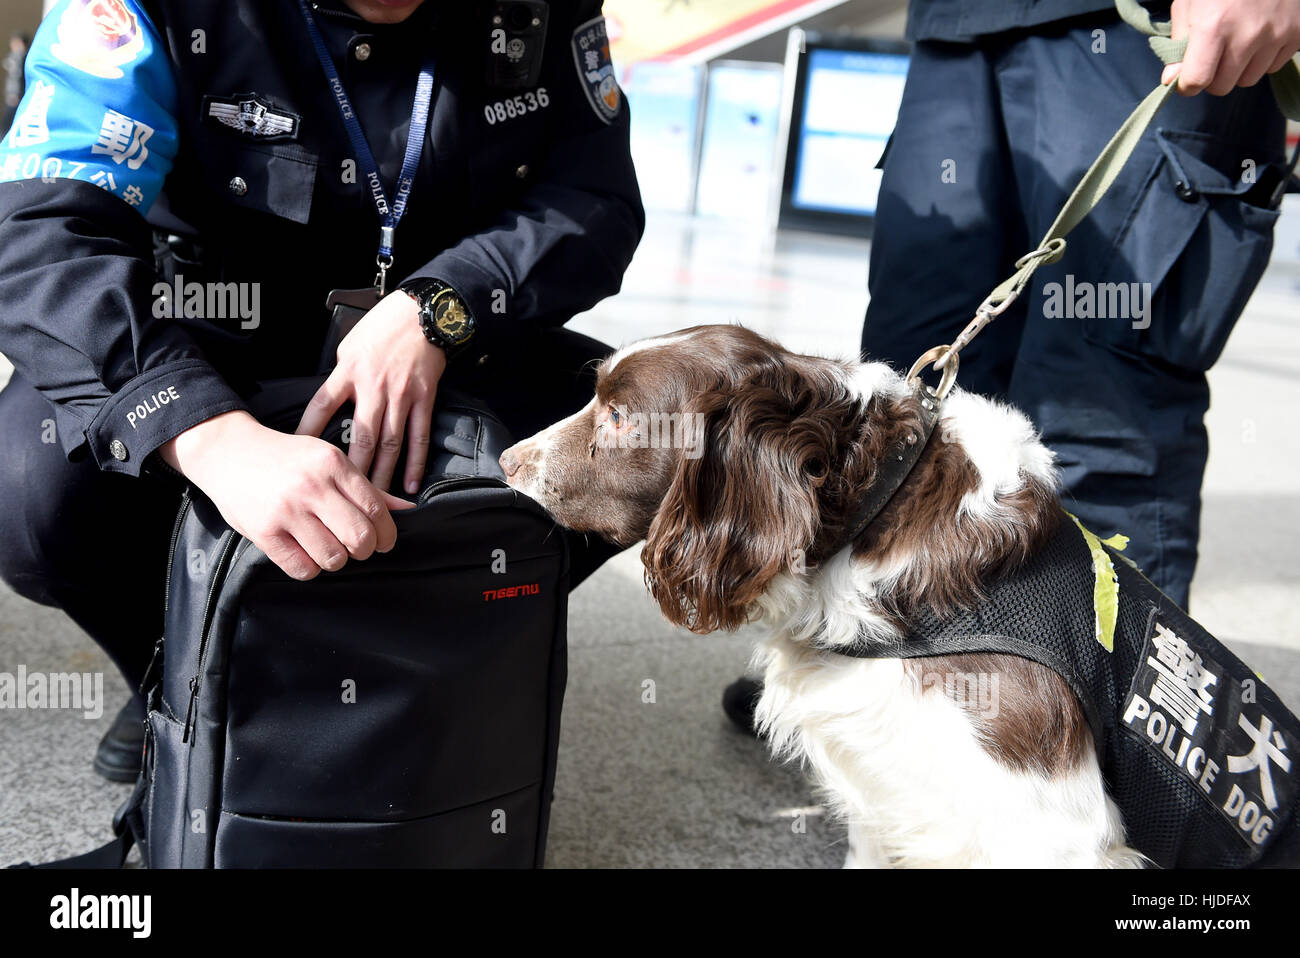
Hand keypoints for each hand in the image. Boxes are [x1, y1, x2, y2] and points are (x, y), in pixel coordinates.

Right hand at [161, 411, 413, 580]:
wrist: (228, 451)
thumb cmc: (285, 458)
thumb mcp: (328, 460)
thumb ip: (365, 487)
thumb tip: (408, 509)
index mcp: (333, 464)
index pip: (377, 510)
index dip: (387, 533)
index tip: (383, 540)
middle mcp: (312, 486)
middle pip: (360, 538)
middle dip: (365, 550)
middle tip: (357, 547)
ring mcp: (286, 510)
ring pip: (334, 558)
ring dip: (336, 560)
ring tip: (327, 547)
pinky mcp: (264, 532)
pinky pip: (302, 568)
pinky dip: (310, 568)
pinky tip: (305, 553)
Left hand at [296, 290, 446, 494]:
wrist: (422, 312)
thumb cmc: (384, 326)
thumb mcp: (349, 345)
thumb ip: (341, 376)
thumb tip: (334, 403)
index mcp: (347, 372)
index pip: (321, 407)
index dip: (307, 432)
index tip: (298, 456)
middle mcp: (372, 387)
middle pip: (360, 438)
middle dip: (352, 471)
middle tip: (343, 498)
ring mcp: (400, 394)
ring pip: (389, 443)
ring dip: (382, 475)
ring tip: (375, 501)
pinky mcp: (424, 398)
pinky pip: (418, 436)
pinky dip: (415, 462)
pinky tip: (409, 484)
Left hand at [1162, 0, 1299, 94]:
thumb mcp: (1189, 2)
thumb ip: (1179, 43)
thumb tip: (1172, 79)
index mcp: (1214, 26)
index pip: (1197, 80)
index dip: (1186, 84)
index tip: (1186, 78)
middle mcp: (1247, 35)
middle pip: (1222, 86)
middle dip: (1213, 76)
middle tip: (1213, 55)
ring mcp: (1276, 35)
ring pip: (1248, 79)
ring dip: (1239, 69)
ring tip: (1238, 42)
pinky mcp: (1297, 34)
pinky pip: (1273, 66)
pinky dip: (1263, 58)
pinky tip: (1259, 36)